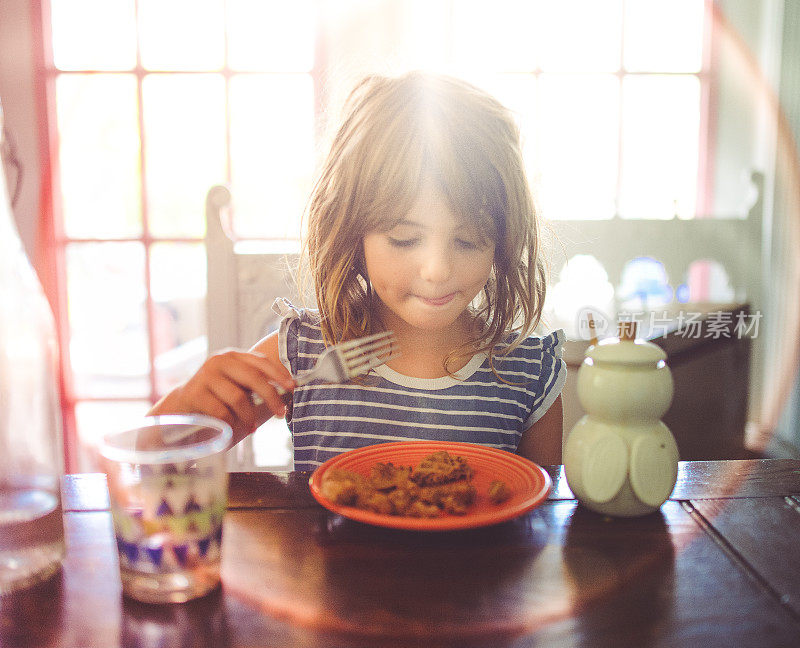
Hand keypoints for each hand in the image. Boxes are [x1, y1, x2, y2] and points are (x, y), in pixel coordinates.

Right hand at [148, 348, 294, 445]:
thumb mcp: (236, 384)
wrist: (180, 406)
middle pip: (253, 378)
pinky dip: (232, 424)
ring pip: (238, 397)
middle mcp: (218, 361)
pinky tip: (233, 430)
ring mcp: (205, 376)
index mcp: (232, 356)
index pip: (260, 361)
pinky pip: (222, 412)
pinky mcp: (194, 393)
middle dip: (271, 397)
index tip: (293, 387)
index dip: (279, 374)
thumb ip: (255, 383)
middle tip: (282, 413)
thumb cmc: (216, 396)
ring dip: (249, 416)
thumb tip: (289, 389)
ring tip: (252, 427)